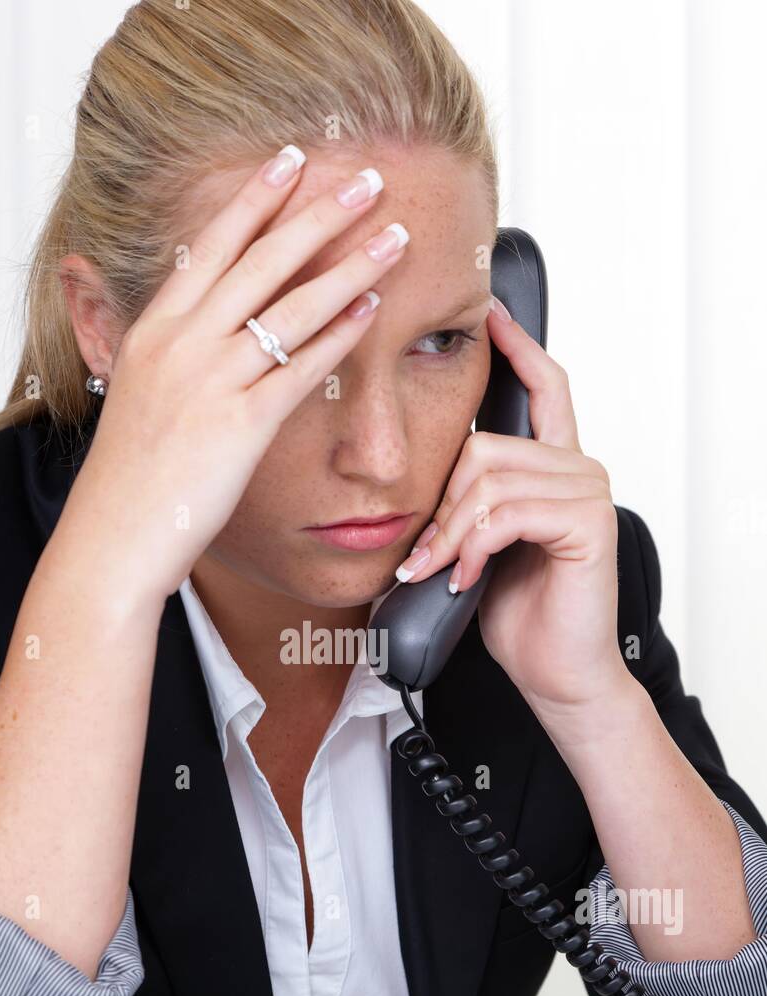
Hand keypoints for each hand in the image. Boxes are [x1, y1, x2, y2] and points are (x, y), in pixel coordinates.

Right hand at [57, 149, 409, 607]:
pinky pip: (300, 368)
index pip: (212, 245)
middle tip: (368, 177)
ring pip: (291, 305)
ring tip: (394, 236)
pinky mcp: (239, 425)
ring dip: (350, 264)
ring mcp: (210, 382)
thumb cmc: (129, 479)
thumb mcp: (136, 396)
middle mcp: (181, 344)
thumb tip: (197, 327)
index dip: (255, 199)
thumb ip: (167, 354)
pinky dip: (340, 334)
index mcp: (153, 330)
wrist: (112, 538)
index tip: (292, 160)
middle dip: (320, 212)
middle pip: (261, 260)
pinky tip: (374, 310)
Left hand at [394, 300, 631, 717]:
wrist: (556, 675)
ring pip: (487, 477)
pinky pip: (505, 512)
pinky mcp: (587, 522)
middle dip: (441, 505)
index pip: (544, 384)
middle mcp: (577, 468)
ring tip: (443, 572)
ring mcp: (586, 492)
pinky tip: (467, 579)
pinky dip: (473, 549)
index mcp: (554, 466)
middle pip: (483, 444)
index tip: (488, 312)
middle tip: (426, 556)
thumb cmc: (518, 614)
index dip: (516, 345)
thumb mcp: (478, 546)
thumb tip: (417, 479)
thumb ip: (466, 501)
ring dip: (450, 533)